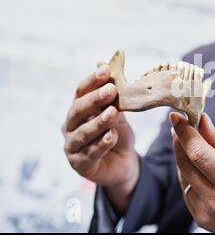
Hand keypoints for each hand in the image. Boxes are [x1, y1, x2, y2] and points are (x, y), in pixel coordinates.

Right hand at [61, 65, 138, 212]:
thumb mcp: (118, 115)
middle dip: (94, 99)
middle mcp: (70, 127)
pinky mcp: (80, 165)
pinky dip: (102, 144)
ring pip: (83, 133)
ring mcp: (72, 146)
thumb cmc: (117, 133)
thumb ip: (114, 100)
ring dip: (99, 122)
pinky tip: (112, 136)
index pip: (80, 92)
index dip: (92, 81)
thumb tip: (113, 76)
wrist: (124, 162)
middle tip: (111, 90)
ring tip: (113, 113)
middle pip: (78, 110)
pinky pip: (90, 153)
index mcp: (78, 110)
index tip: (105, 70)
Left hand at [170, 112, 214, 232]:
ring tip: (197, 149)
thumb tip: (201, 120)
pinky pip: (185, 189)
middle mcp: (214, 200)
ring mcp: (203, 211)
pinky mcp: (197, 218)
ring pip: (183, 175)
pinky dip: (188, 175)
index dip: (184, 133)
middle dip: (180, 141)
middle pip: (185, 163)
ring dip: (184, 157)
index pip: (198, 153)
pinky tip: (200, 170)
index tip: (177, 117)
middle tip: (181, 125)